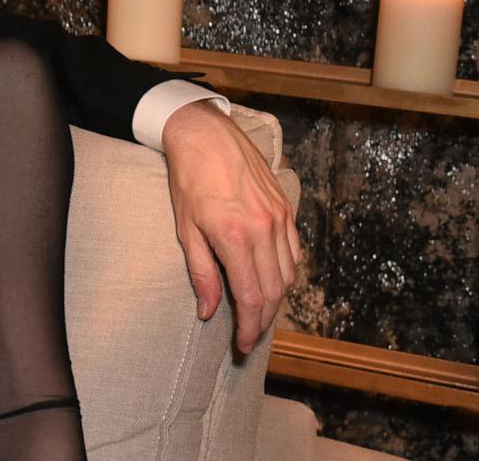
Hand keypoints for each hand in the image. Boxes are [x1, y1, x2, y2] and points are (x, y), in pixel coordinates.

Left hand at [160, 100, 301, 353]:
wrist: (206, 135)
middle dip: (264, 321)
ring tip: (260, 316)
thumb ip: (201, 272)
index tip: (243, 346)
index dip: (250, 327)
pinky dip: (287, 273)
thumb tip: (208, 310)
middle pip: (275, 291)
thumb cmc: (188, 180)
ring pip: (289, 273)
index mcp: (236, 237)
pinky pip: (295, 251)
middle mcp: (265, 230)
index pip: (252, 297)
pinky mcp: (286, 208)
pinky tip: (274, 282)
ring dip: (277, 300)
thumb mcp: (186, 228)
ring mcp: (280, 218)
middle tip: (250, 339)